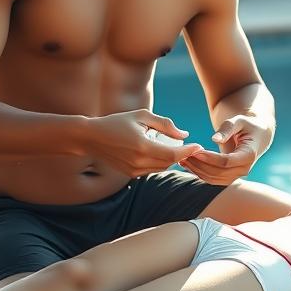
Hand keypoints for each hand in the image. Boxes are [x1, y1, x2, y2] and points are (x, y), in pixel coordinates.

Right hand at [86, 110, 201, 176]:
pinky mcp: (131, 174)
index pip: (173, 154)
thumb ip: (165, 124)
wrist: (91, 138)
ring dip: (171, 159)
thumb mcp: (142, 116)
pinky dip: (160, 162)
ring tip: (177, 147)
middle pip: (170, 162)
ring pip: (162, 167)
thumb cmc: (117, 122)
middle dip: (182, 155)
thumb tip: (184, 134)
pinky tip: (160, 152)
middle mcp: (139, 161)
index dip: (188, 151)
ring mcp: (134, 170)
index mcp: (142, 146)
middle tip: (191, 146)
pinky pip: (152, 170)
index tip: (198, 145)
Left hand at [180, 114, 272, 185]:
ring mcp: (237, 176)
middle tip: (184, 154)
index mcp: (249, 155)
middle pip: (218, 172)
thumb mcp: (239, 121)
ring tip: (183, 158)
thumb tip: (214, 139)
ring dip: (197, 170)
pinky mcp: (229, 178)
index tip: (195, 150)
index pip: (227, 161)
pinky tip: (188, 164)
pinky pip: (212, 179)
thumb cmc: (246, 125)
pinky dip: (199, 173)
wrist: (256, 136)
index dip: (210, 158)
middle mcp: (244, 169)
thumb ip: (227, 129)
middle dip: (200, 164)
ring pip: (213, 179)